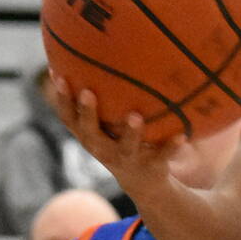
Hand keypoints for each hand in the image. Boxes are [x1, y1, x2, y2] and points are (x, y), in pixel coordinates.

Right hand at [43, 73, 179, 182]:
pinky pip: (162, 156)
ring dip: (130, 133)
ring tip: (134, 116)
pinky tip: (182, 136)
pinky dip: (171, 147)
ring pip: (126, 148)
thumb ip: (98, 100)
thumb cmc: (119, 141)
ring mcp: (127, 159)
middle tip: (87, 92)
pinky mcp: (150, 167)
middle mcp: (103, 150)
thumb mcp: (105, 125)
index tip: (58, 77)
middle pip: (90, 134)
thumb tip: (85, 56)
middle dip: (88, 113)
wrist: (143, 182)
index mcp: (91, 137)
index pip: (69, 118)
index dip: (62, 100)